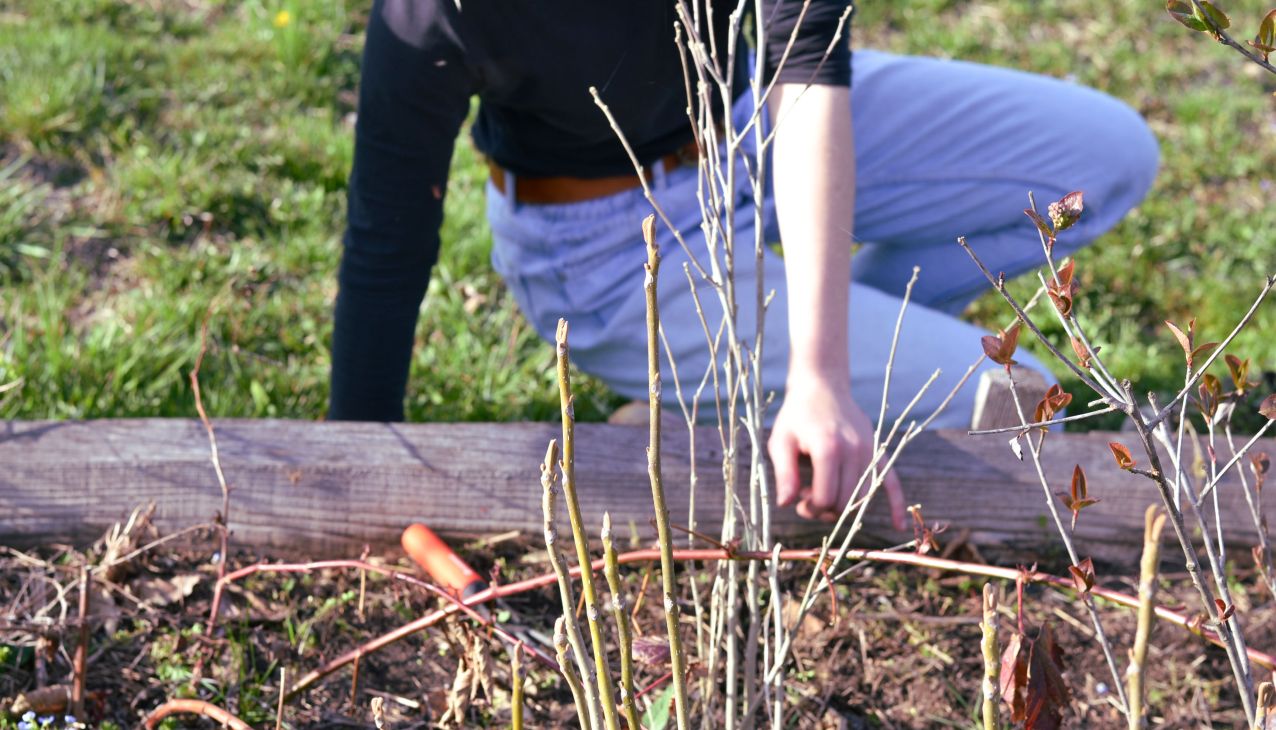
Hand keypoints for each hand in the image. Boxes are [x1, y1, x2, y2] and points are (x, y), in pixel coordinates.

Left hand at [768, 380, 905, 529]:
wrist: (822, 386)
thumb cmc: (797, 416)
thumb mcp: (780, 442)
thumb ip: (784, 474)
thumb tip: (785, 504)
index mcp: (828, 449)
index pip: (825, 498)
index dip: (810, 509)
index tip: (799, 503)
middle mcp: (854, 451)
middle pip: (845, 502)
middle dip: (825, 509)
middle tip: (808, 497)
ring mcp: (870, 451)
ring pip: (863, 497)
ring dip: (844, 506)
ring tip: (824, 493)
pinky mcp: (878, 450)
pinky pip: (891, 481)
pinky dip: (895, 504)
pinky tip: (898, 525)